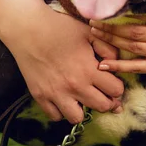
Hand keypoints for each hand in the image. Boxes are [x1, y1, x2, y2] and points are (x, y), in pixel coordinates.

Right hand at [8, 7, 124, 122]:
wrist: (28, 29)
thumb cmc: (61, 27)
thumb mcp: (90, 33)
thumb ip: (108, 48)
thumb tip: (115, 64)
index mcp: (89, 70)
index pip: (116, 90)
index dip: (118, 86)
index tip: (112, 81)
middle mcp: (74, 86)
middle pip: (102, 107)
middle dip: (107, 100)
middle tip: (103, 92)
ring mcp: (55, 94)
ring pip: (77, 118)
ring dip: (83, 109)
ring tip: (82, 97)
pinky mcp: (39, 96)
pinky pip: (55, 116)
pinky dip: (61, 110)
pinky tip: (64, 98)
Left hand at [89, 0, 145, 84]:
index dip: (128, 9)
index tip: (110, 3)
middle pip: (134, 31)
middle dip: (111, 26)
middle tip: (92, 18)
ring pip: (132, 46)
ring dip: (111, 40)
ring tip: (93, 33)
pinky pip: (136, 67)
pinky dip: (119, 66)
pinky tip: (103, 64)